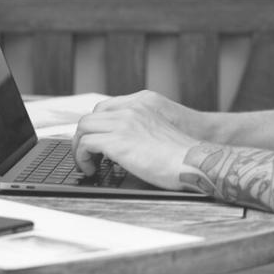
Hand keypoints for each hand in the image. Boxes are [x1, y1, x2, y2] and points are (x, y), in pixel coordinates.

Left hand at [69, 91, 202, 190]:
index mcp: (143, 103)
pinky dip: (83, 158)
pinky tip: (93, 169)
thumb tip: (123, 147)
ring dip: (80, 147)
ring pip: (83, 128)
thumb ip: (141, 129)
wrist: (193, 160)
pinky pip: (86, 144)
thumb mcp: (160, 130)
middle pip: (90, 117)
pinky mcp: (118, 141)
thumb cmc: (183, 154)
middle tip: (88, 155)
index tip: (96, 143)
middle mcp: (131, 109)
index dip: (96, 127)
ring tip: (88, 163)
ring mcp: (123, 123)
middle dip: (83, 137)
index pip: (105, 108)